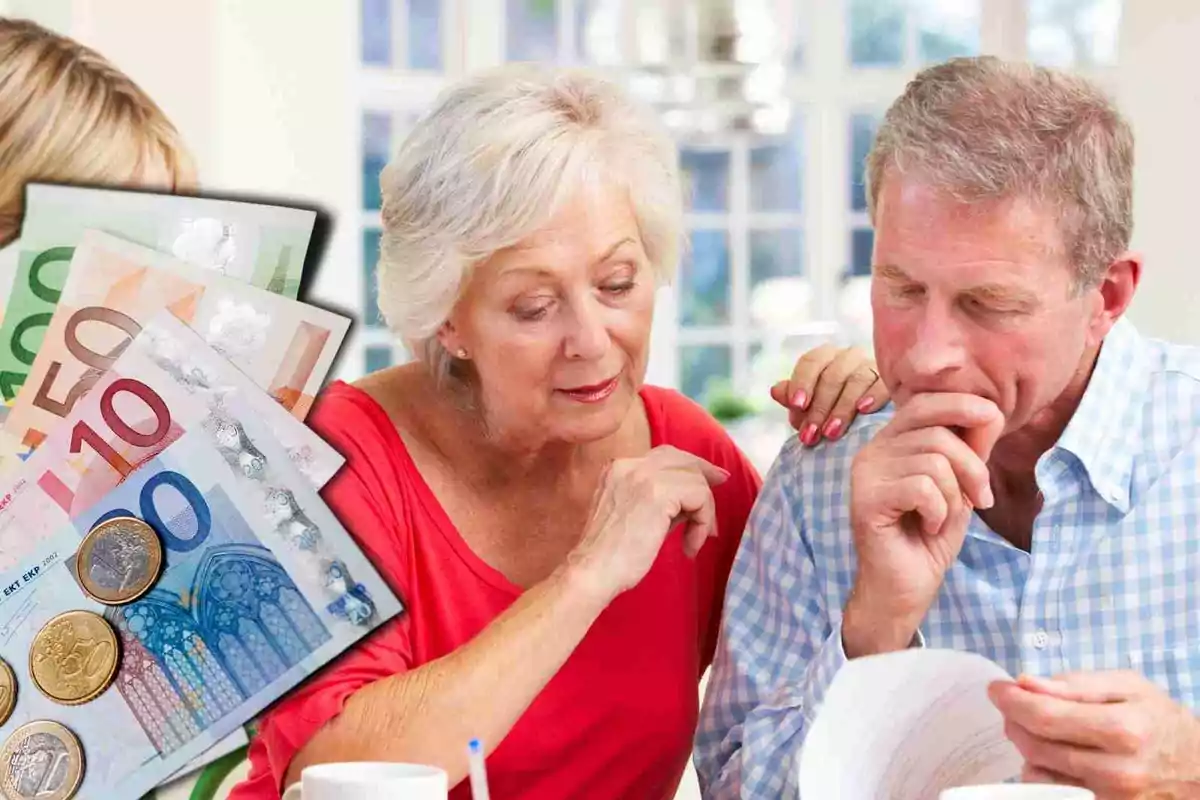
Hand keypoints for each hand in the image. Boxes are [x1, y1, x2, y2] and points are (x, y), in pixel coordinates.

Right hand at [568, 446, 728, 600]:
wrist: (592, 571)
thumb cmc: (610, 557)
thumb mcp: (635, 517)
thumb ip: (661, 502)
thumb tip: (694, 498)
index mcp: (617, 469)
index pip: (664, 456)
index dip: (691, 466)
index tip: (713, 478)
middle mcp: (628, 465)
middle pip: (681, 458)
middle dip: (705, 473)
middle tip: (723, 485)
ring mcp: (642, 476)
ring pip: (694, 479)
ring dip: (703, 511)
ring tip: (693, 540)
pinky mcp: (658, 493)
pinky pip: (699, 497)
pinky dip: (703, 521)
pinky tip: (690, 545)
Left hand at [770, 344, 889, 446]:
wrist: (859, 424)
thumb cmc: (826, 412)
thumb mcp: (805, 408)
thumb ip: (792, 398)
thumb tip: (776, 391)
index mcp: (824, 358)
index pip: (811, 362)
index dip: (802, 382)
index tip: (797, 405)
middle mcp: (847, 357)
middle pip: (832, 375)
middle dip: (819, 407)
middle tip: (812, 434)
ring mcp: (870, 367)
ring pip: (856, 380)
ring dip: (842, 408)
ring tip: (831, 432)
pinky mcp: (890, 382)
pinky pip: (882, 384)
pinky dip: (872, 396)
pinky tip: (863, 409)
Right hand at [841, 393, 1003, 656]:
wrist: (904, 588)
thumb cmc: (929, 536)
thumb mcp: (959, 485)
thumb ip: (968, 449)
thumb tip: (989, 411)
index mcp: (892, 440)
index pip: (926, 401)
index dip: (964, 406)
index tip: (991, 429)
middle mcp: (873, 450)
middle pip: (938, 431)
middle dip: (972, 466)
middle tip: (980, 498)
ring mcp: (865, 473)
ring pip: (934, 461)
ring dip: (956, 496)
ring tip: (944, 518)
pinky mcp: (866, 499)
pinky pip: (923, 488)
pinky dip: (939, 511)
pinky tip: (928, 526)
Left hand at [989, 672, 1199, 798]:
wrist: (1199, 769)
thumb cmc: (1161, 720)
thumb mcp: (1128, 686)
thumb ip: (1075, 684)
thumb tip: (1026, 682)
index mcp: (1123, 730)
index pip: (1045, 716)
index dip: (1011, 700)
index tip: (996, 688)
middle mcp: (1115, 771)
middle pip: (1034, 745)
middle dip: (1014, 719)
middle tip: (1014, 703)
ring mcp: (1109, 799)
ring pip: (1036, 772)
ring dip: (1025, 745)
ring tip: (1038, 728)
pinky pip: (1050, 792)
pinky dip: (1040, 770)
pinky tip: (1052, 754)